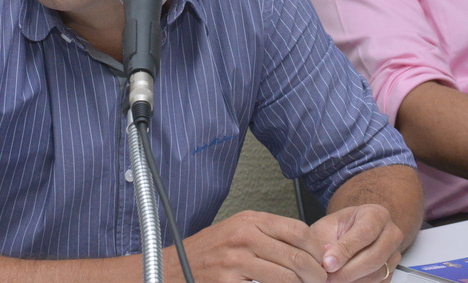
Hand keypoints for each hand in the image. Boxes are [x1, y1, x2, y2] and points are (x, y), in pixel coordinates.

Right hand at [165, 210, 327, 281]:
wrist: (176, 268)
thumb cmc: (209, 251)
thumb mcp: (238, 230)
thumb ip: (269, 234)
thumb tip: (309, 247)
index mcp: (249, 220)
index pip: (299, 231)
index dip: (317, 250)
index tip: (322, 262)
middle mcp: (244, 237)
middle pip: (298, 256)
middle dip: (316, 275)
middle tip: (321, 282)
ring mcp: (236, 261)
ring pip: (288, 277)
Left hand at [308, 204, 402, 281]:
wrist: (351, 231)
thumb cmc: (340, 226)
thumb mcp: (329, 226)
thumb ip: (326, 241)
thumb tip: (324, 261)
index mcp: (376, 215)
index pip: (365, 232)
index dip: (345, 250)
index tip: (327, 262)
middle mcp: (391, 234)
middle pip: (374, 257)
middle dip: (347, 270)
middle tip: (328, 276)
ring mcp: (394, 254)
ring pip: (377, 273)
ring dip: (352, 279)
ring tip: (332, 279)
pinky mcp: (392, 271)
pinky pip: (377, 282)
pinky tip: (342, 280)